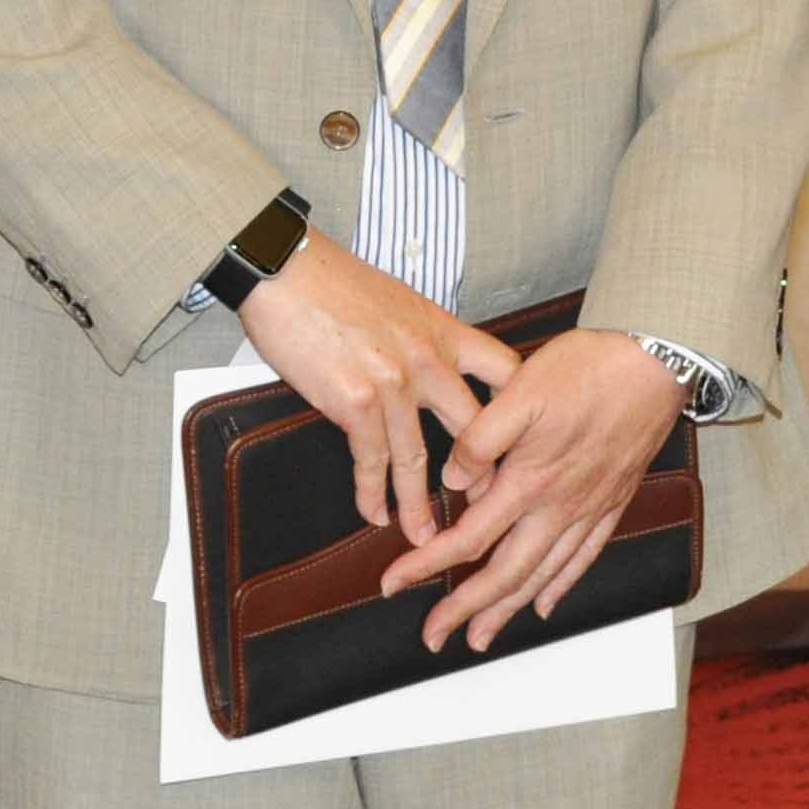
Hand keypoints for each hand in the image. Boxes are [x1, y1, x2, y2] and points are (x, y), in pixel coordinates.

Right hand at [237, 239, 519, 547]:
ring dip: (420, 506)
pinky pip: (371, 461)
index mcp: (443, 330)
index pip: (505, 372)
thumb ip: (421, 337)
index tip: (523, 444)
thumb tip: (428, 367)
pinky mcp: (356, 401)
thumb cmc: (332, 282)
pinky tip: (375, 512)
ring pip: (419, 459)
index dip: (519, 412)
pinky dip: (372, 494)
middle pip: (474, 429)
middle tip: (484, 511)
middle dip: (482, 477)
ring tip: (425, 538)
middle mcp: (428, 358)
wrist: (285, 270)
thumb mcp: (398, 301)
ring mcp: (394, 382)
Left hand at [378, 331, 683, 653]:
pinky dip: (560, 586)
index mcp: (530, 480)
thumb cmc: (589, 369)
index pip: (469, 538)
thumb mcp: (520, 390)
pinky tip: (544, 602)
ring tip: (482, 637)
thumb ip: (480, 439)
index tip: (395, 583)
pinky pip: (583, 558)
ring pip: (542, 575)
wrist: (657, 362)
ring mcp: (589, 508)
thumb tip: (452, 481)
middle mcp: (560, 505)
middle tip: (435, 637)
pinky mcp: (612, 501)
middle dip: (465, 610)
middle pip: (505, 573)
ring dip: (507, 610)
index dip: (427, 565)